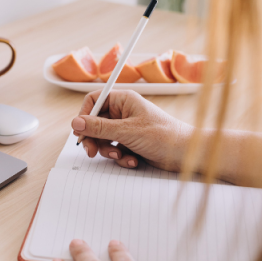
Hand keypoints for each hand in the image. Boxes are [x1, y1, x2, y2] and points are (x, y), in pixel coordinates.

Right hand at [71, 90, 192, 170]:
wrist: (185, 154)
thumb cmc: (163, 135)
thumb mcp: (127, 131)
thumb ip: (99, 127)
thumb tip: (76, 122)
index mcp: (123, 101)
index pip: (94, 100)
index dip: (84, 115)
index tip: (80, 131)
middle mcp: (123, 112)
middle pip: (95, 122)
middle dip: (94, 139)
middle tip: (91, 151)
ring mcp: (126, 128)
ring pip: (103, 138)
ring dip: (108, 150)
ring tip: (120, 155)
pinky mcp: (130, 142)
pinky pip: (115, 148)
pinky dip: (120, 156)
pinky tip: (132, 160)